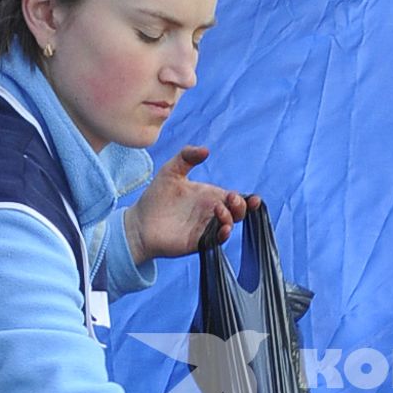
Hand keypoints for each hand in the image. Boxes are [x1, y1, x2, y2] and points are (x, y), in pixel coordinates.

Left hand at [125, 146, 256, 263]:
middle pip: (238, 212)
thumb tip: (206, 150)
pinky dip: (223, 235)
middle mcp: (211, 213)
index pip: (235, 198)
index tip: (253, 198)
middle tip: (231, 198)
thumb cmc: (156, 198)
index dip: (247, 199)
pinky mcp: (199, 242)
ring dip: (230, 218)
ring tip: (219, 209)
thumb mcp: (170, 171)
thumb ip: (186, 157)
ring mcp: (206, 228)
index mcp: (210, 197)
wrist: (139, 223)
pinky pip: (216, 240)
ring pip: (229, 225)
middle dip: (241, 206)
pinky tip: (223, 228)